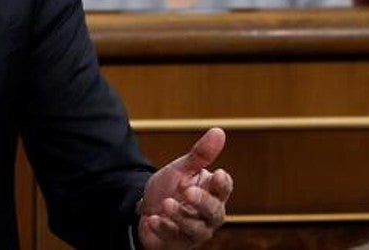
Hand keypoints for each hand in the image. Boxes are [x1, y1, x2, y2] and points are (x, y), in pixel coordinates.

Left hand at [137, 127, 232, 249]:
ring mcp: (194, 231)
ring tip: (167, 204)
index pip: (224, 189)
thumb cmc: (169, 190)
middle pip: (214, 212)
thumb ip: (200, 155)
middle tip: (188, 191)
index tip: (217, 173)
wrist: (144, 209)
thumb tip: (219, 131)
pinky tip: (154, 219)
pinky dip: (164, 227)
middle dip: (202, 202)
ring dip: (182, 216)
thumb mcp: (181, 170)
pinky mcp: (178, 242)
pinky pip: (174, 237)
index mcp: (212, 194)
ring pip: (197, 229)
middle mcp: (208, 215)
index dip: (222, 184)